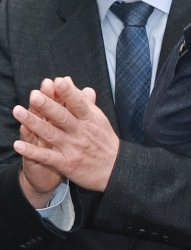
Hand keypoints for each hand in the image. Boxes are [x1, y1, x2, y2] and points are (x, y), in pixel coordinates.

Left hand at [13, 77, 118, 192]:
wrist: (114, 169)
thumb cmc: (104, 141)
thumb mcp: (98, 119)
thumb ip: (81, 100)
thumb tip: (67, 80)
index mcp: (89, 120)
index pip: (78, 104)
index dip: (68, 93)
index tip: (58, 81)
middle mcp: (81, 132)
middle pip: (62, 117)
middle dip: (47, 106)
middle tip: (33, 95)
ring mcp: (73, 148)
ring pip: (51, 134)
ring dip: (33, 123)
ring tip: (18, 112)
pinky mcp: (66, 163)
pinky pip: (46, 156)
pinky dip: (32, 151)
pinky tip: (18, 145)